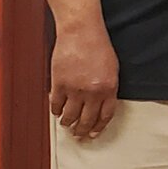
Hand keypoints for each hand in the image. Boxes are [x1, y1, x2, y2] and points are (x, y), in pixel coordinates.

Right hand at [50, 24, 118, 138]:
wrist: (81, 32)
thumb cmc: (98, 46)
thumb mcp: (112, 69)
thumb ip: (108, 88)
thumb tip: (100, 104)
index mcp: (109, 88)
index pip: (105, 116)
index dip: (99, 127)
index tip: (94, 133)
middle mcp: (93, 92)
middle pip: (87, 120)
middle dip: (83, 130)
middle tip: (79, 135)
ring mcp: (75, 89)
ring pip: (70, 115)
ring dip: (67, 122)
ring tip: (67, 124)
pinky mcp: (59, 83)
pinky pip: (56, 103)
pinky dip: (55, 110)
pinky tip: (56, 111)